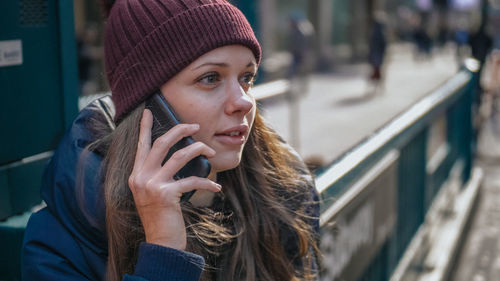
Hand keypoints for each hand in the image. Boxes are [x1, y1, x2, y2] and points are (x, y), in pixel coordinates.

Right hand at [128, 109, 220, 249]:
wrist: (161, 242)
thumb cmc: (162, 216)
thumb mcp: (154, 193)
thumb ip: (159, 174)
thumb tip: (178, 154)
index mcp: (137, 174)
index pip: (141, 145)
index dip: (145, 127)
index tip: (149, 111)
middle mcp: (141, 177)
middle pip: (161, 143)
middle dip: (180, 130)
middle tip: (195, 126)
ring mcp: (152, 185)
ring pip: (179, 156)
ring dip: (199, 150)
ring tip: (210, 152)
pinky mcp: (166, 195)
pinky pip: (192, 180)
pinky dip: (207, 181)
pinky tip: (216, 185)